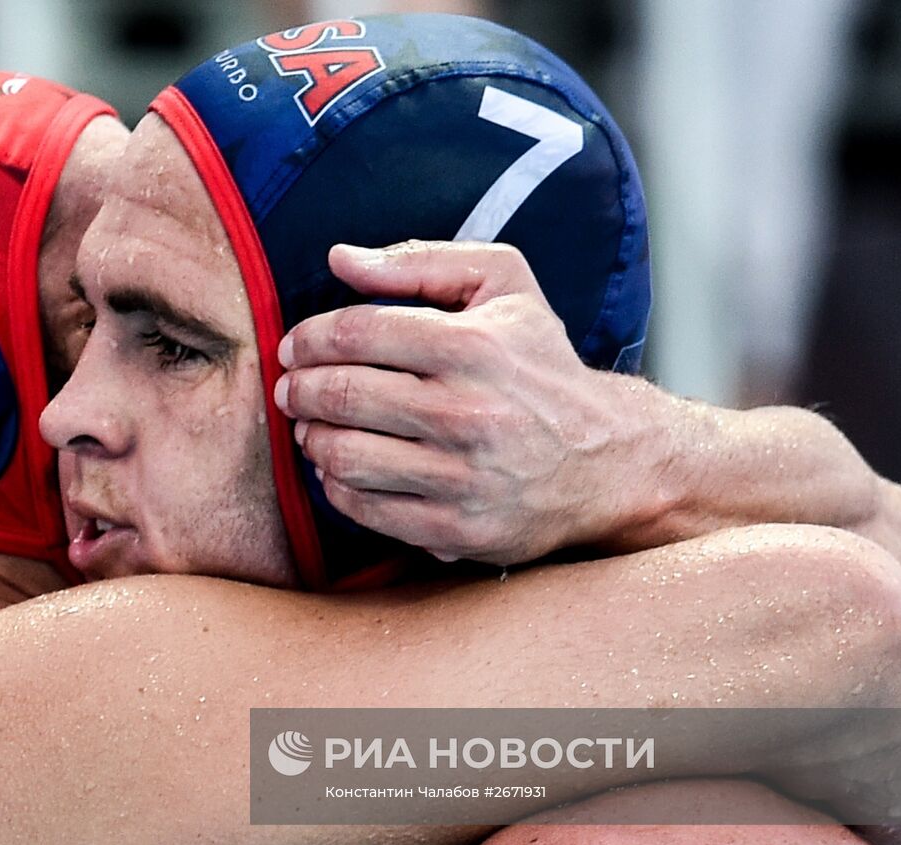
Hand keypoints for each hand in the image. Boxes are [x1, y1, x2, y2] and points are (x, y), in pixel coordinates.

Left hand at [275, 241, 665, 564]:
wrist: (607, 459)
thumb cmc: (542, 365)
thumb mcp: (503, 285)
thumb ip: (420, 263)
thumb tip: (340, 259)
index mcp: (474, 346)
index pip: (356, 334)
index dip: (308, 339)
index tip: (294, 347)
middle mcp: (468, 412)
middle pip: (342, 396)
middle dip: (301, 389)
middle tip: (293, 389)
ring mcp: (462, 476)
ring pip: (344, 456)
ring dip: (312, 439)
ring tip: (312, 427)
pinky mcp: (458, 528)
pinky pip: (365, 508)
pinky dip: (337, 487)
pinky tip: (342, 468)